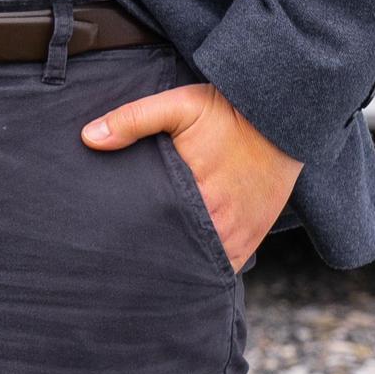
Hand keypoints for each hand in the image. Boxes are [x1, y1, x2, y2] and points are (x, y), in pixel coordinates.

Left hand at [82, 80, 300, 269]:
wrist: (286, 115)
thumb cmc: (230, 112)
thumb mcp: (180, 105)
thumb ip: (134, 119)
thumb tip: (89, 137)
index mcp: (200, 201)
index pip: (158, 241)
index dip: (136, 248)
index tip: (114, 248)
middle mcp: (223, 227)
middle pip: (180, 260)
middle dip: (155, 261)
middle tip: (126, 261)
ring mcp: (241, 236)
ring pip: (203, 268)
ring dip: (182, 265)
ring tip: (153, 263)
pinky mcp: (253, 236)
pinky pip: (225, 263)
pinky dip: (206, 264)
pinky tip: (185, 260)